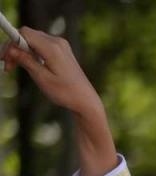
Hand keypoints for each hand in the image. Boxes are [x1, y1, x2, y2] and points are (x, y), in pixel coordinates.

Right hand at [2, 28, 117, 175]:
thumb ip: (25, 60)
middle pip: (27, 35)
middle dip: (14, 48)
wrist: (86, 101)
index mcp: (53, 48)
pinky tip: (27, 65)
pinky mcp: (62, 51)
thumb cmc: (66, 93)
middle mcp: (58, 42)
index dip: (10, 43)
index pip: (24, 33)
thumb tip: (10, 48)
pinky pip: (40, 46)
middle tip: (7, 66)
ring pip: (32, 40)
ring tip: (13, 67)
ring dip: (21, 51)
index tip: (4, 58)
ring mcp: (61, 45)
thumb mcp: (41, 78)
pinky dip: (31, 53)